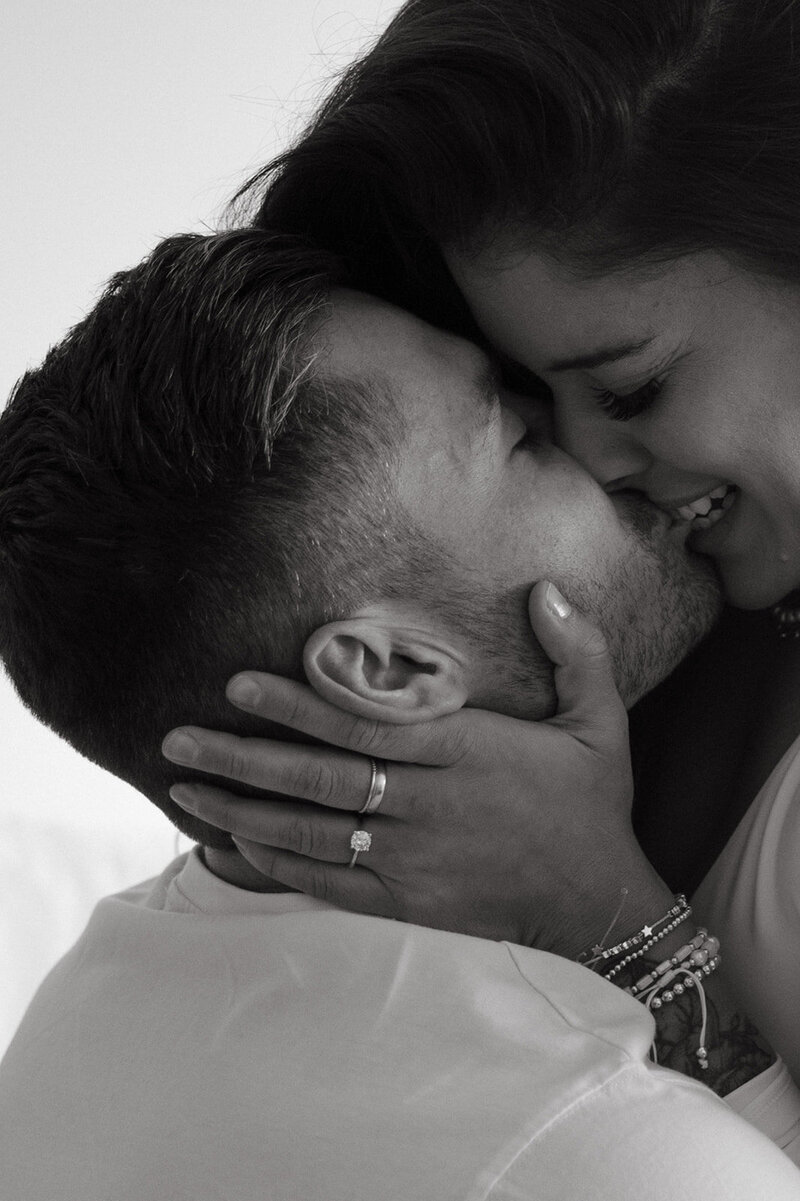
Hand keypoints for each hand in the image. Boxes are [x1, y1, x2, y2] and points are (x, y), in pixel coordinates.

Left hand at [163, 581, 669, 955]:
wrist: (599, 906)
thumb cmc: (592, 806)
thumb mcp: (600, 721)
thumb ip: (577, 651)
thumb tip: (546, 589)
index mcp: (466, 752)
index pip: (364, 724)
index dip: (297, 704)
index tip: (239, 683)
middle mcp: (430, 805)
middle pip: (320, 779)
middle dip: (243, 757)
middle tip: (176, 740)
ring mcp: (413, 859)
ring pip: (312, 833)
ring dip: (243, 811)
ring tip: (184, 790)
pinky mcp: (408, 902)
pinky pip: (329, 884)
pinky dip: (276, 866)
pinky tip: (231, 847)